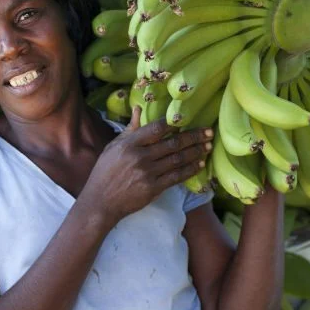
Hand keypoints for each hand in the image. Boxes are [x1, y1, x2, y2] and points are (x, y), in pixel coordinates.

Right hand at [79, 106, 213, 227]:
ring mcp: (147, 173)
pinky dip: (190, 170)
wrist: (100, 202)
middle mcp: (140, 156)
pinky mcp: (153, 188)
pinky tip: (200, 164)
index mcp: (129, 143)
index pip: (157, 128)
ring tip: (208, 146)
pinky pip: (176, 177)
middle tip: (209, 132)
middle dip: (194, 137)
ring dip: (196, 152)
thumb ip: (130, 129)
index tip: (189, 119)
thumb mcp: (113, 147)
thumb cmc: (105, 172)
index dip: (175, 123)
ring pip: (178, 159)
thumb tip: (139, 108)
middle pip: (173, 143)